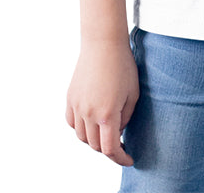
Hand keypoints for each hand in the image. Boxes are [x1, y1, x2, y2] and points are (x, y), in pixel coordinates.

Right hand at [65, 38, 138, 165]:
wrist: (103, 43)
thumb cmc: (123, 65)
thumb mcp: (133, 93)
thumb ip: (126, 118)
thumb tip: (117, 131)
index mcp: (107, 113)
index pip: (110, 149)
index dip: (120, 158)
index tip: (129, 159)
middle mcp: (89, 113)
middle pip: (95, 145)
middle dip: (109, 148)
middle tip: (120, 143)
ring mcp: (77, 106)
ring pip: (82, 136)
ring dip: (94, 139)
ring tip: (106, 131)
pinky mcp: (70, 98)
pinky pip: (72, 123)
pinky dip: (81, 128)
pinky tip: (91, 122)